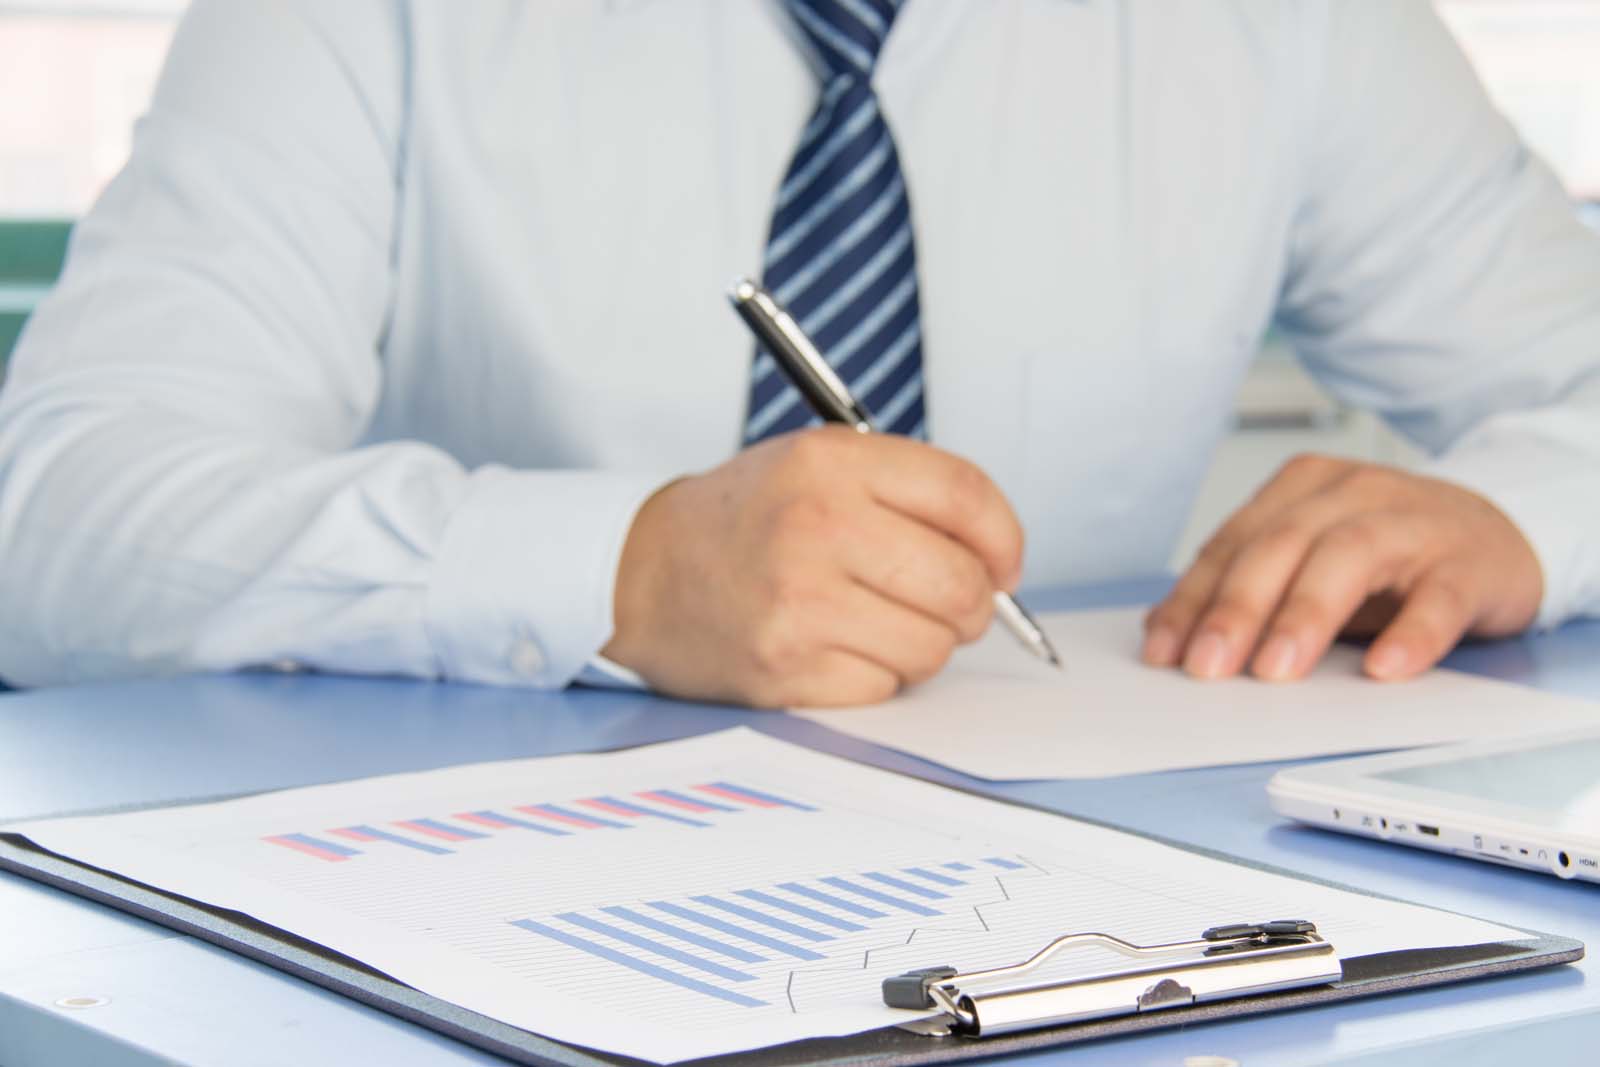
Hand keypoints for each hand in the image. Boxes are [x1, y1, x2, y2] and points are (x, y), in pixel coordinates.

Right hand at [603, 427, 1023, 707]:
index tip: (1006, 563)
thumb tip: (1000, 561)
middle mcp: (814, 528)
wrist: (646, 574)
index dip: (1004, 538)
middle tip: (952, 603)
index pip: (964, 496)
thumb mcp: (819, 464)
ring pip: (932, 647)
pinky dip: (878, 674)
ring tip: (881, 621)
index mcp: (829, 462)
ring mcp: (798, 605)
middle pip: (961, 584)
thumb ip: (910, 493)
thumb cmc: (749, 520)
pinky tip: (840, 647)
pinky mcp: (785, 670)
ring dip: (925, 643)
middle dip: (975, 604)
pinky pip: (885, 687)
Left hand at [1142, 455, 1542, 682]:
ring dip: (1305, 616)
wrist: (1501, 531)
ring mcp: (1414, 523)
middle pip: (1281, 545)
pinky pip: (1439, 596)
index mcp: (1301, 489)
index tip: (1162, 651)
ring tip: (1275, 669)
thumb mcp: (1311, 561)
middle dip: (1236, 608)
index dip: (1193, 598)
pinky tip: (1383, 669)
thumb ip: (1251, 588)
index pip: (1233, 543)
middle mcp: (1352, 493)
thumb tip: (1169, 637)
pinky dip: (1411, 633)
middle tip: (1206, 667)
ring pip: (1349, 557)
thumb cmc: (1388, 557)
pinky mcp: (1469, 563)